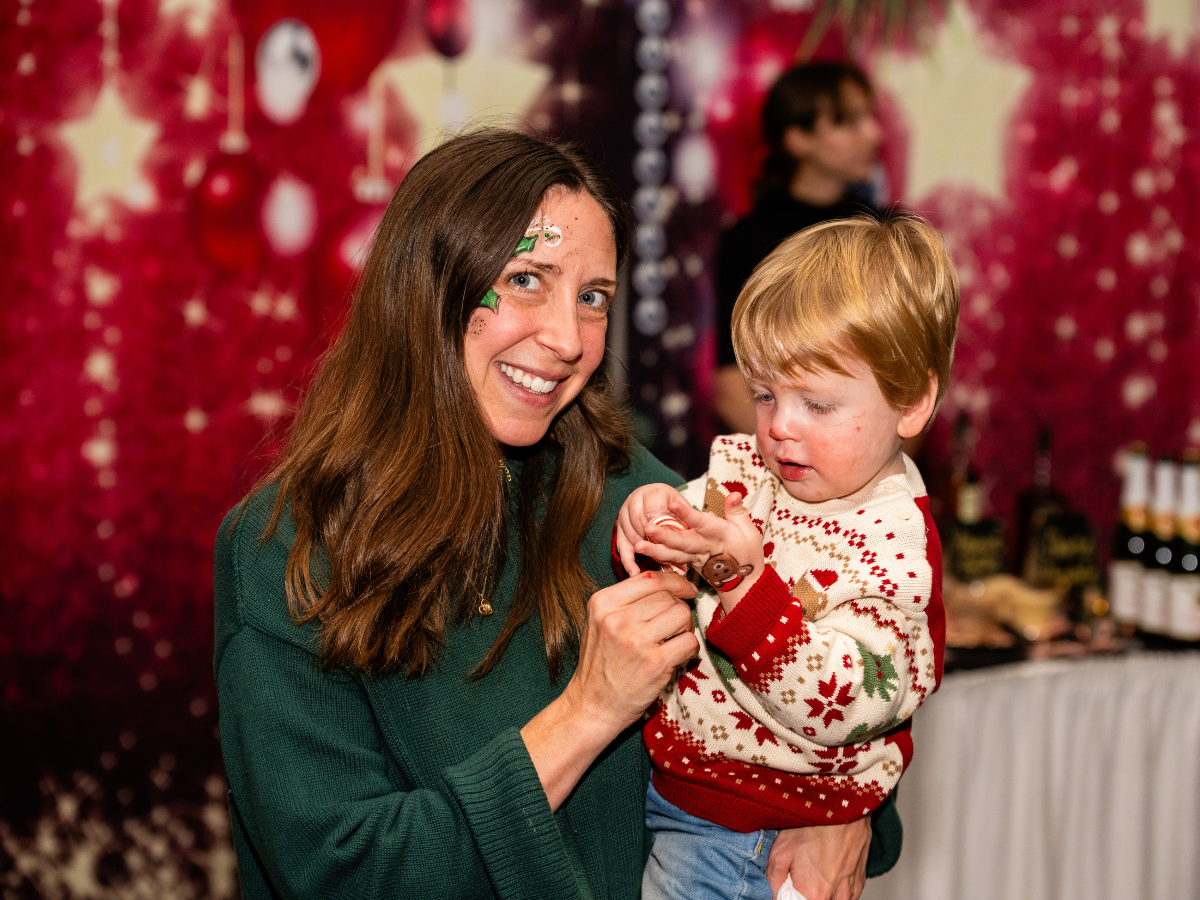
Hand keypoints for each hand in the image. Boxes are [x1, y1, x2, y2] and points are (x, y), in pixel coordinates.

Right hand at [522, 569, 698, 809]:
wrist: (592, 706)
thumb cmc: (599, 663)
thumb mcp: (600, 622)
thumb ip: (626, 600)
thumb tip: (666, 580)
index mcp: (603, 603)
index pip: (649, 578)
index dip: (674, 580)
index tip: (685, 588)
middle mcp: (617, 619)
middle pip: (668, 596)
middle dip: (678, 607)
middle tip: (675, 624)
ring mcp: (637, 641)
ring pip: (682, 614)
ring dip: (685, 627)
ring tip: (674, 640)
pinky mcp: (655, 663)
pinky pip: (689, 641)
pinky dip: (690, 647)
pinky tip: (678, 655)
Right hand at [615, 483, 686, 574]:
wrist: (661, 502)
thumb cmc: (676, 508)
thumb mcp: (684, 509)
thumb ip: (682, 519)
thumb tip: (681, 535)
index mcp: (654, 491)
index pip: (653, 510)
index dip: (659, 527)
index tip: (667, 541)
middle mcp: (635, 498)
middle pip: (639, 523)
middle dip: (650, 541)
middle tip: (662, 554)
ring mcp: (624, 512)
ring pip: (630, 534)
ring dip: (641, 550)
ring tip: (653, 563)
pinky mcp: (618, 526)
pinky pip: (621, 544)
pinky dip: (628, 560)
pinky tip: (634, 572)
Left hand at [642, 493, 764, 611]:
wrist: (744, 583)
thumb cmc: (747, 552)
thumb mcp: (749, 531)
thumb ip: (737, 512)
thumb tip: (734, 493)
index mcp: (720, 536)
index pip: (702, 523)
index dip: (688, 515)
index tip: (672, 504)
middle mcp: (705, 548)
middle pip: (683, 542)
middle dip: (665, 537)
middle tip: (646, 529)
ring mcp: (695, 559)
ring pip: (674, 555)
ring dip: (655, 551)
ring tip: (637, 546)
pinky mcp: (689, 565)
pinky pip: (672, 562)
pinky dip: (658, 559)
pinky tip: (642, 554)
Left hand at [765, 817, 871, 899]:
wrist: (844, 806)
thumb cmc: (814, 824)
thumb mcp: (781, 851)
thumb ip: (774, 882)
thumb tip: (772, 895)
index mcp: (814, 894)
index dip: (787, 896)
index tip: (786, 885)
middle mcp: (836, 898)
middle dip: (802, 893)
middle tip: (797, 874)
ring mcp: (851, 892)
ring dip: (818, 891)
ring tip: (813, 868)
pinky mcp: (860, 884)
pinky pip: (843, 895)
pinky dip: (833, 887)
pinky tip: (826, 867)